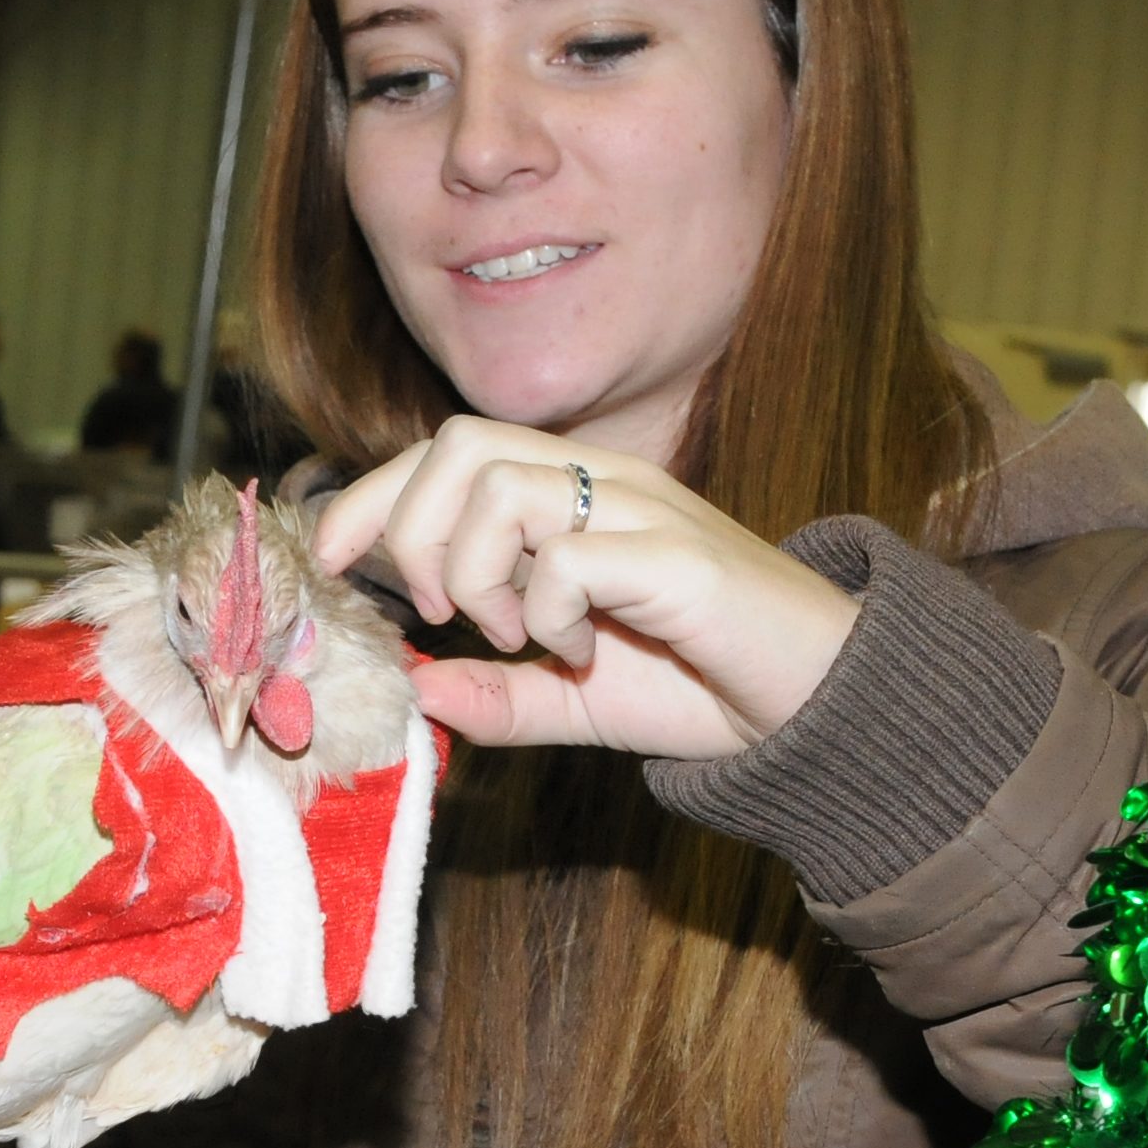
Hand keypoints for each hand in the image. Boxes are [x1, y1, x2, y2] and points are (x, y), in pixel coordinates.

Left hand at [311, 417, 856, 759]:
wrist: (815, 703)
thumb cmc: (702, 685)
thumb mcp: (575, 701)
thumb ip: (499, 696)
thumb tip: (415, 692)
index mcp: (571, 494)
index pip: (447, 450)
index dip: (373, 496)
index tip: (332, 562)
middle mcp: (603, 482)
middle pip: (460, 444)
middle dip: (413, 532)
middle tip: (439, 614)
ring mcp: (643, 510)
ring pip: (501, 487)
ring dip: (477, 574)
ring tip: (518, 635)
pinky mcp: (677, 557)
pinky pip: (570, 556)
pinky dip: (549, 613)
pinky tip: (581, 652)